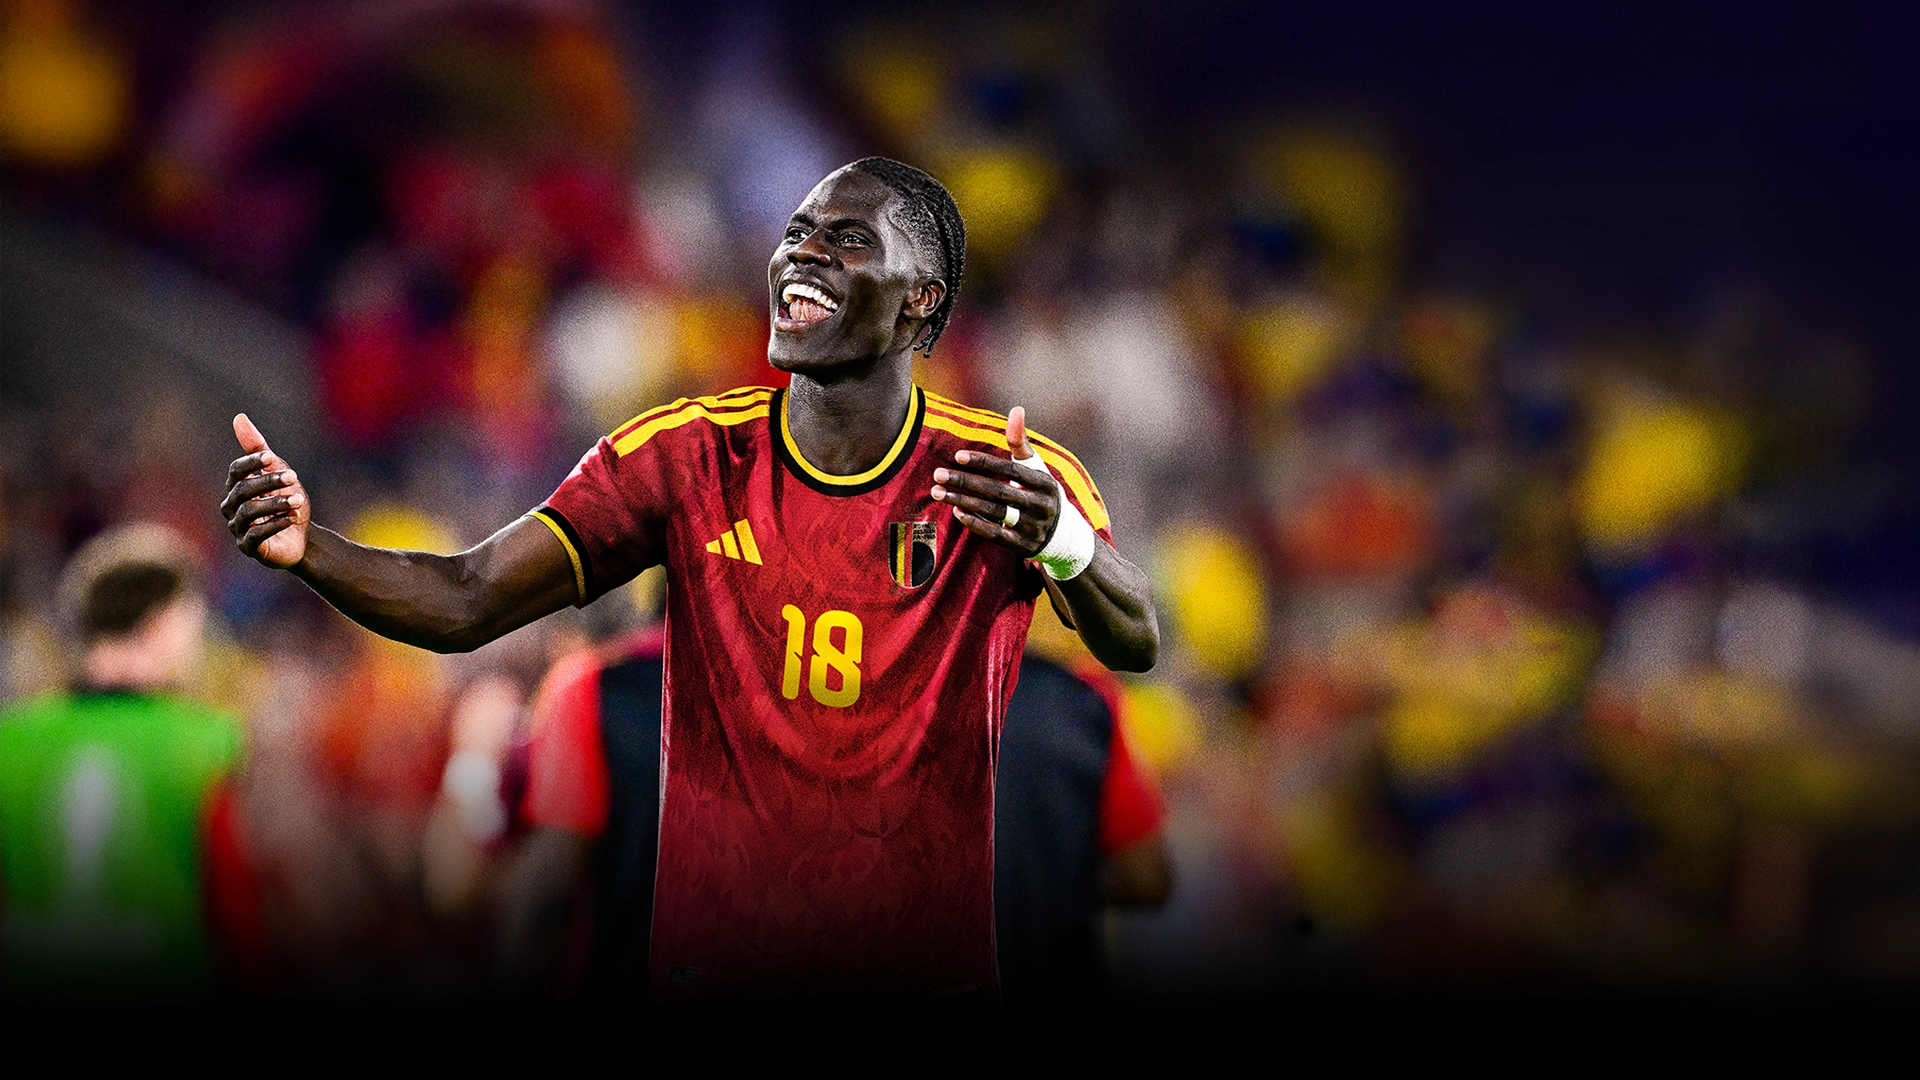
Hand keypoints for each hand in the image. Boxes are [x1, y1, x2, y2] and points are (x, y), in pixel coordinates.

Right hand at [222, 414, 309, 567]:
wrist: (302, 538)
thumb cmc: (286, 503)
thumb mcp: (278, 472)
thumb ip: (258, 449)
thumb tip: (239, 417)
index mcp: (236, 488)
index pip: (236, 471)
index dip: (251, 463)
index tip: (271, 457)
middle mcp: (232, 508)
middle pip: (243, 491)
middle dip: (269, 482)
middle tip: (294, 477)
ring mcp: (238, 529)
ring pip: (249, 512)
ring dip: (275, 503)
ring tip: (299, 500)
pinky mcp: (249, 547)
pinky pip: (256, 535)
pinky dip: (275, 525)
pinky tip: (292, 518)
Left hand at [931, 405, 1059, 557]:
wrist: (1064, 535)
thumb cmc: (1040, 492)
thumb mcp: (1036, 467)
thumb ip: (1020, 441)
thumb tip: (1016, 408)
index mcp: (1044, 482)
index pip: (1010, 470)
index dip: (984, 463)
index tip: (958, 456)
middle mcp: (1040, 505)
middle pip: (998, 491)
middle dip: (966, 482)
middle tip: (938, 474)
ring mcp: (1033, 527)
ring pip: (994, 513)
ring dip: (963, 501)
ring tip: (938, 492)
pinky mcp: (1023, 546)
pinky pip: (996, 534)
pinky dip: (975, 523)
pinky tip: (956, 511)